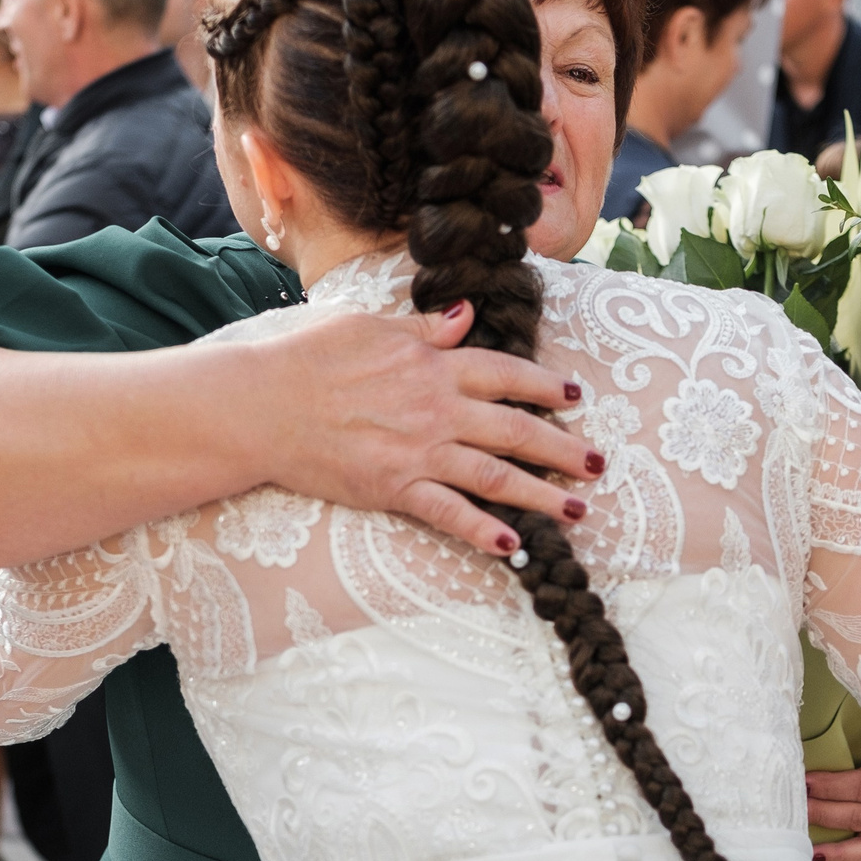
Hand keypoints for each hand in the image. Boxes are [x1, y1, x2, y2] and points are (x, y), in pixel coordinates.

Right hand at [249, 302, 601, 556]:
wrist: (262, 404)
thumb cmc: (309, 358)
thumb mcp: (371, 325)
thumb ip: (424, 326)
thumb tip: (465, 316)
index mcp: (434, 364)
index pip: (507, 374)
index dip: (546, 386)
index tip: (575, 397)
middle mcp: (438, 408)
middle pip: (517, 429)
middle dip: (563, 448)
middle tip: (598, 464)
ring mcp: (419, 451)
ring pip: (496, 475)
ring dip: (542, 495)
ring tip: (576, 510)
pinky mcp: (394, 487)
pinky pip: (449, 513)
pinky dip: (483, 530)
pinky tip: (513, 545)